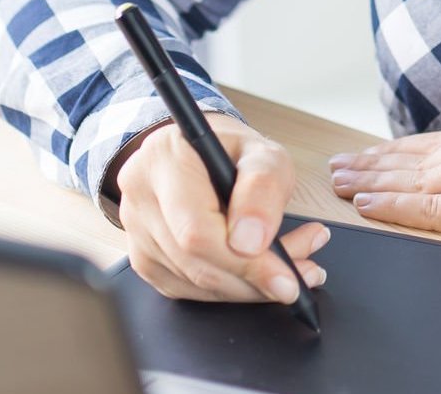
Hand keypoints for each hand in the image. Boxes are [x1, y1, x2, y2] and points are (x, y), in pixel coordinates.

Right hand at [113, 114, 330, 305]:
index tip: (288, 277)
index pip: (196, 231)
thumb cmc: (230, 150)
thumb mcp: (263, 152)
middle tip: (304, 273)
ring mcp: (136, 234)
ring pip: (196, 283)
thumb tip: (251, 244)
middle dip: (257, 278)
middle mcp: (140, 198)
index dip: (244, 263)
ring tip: (292, 267)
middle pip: (196, 263)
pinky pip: (191, 291)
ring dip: (251, 286)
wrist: (198, 154)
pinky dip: (231, 289)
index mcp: (163, 161)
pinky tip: (260, 274)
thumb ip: (262, 188)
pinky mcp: (145, 261)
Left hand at [327, 100, 440, 260]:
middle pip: (415, 156)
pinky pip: (426, 210)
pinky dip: (392, 208)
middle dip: (373, 163)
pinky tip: (366, 206)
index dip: (398, 151)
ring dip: (370, 183)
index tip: (371, 155)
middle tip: (338, 167)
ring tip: (340, 185)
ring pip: (412, 180)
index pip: (437, 142)